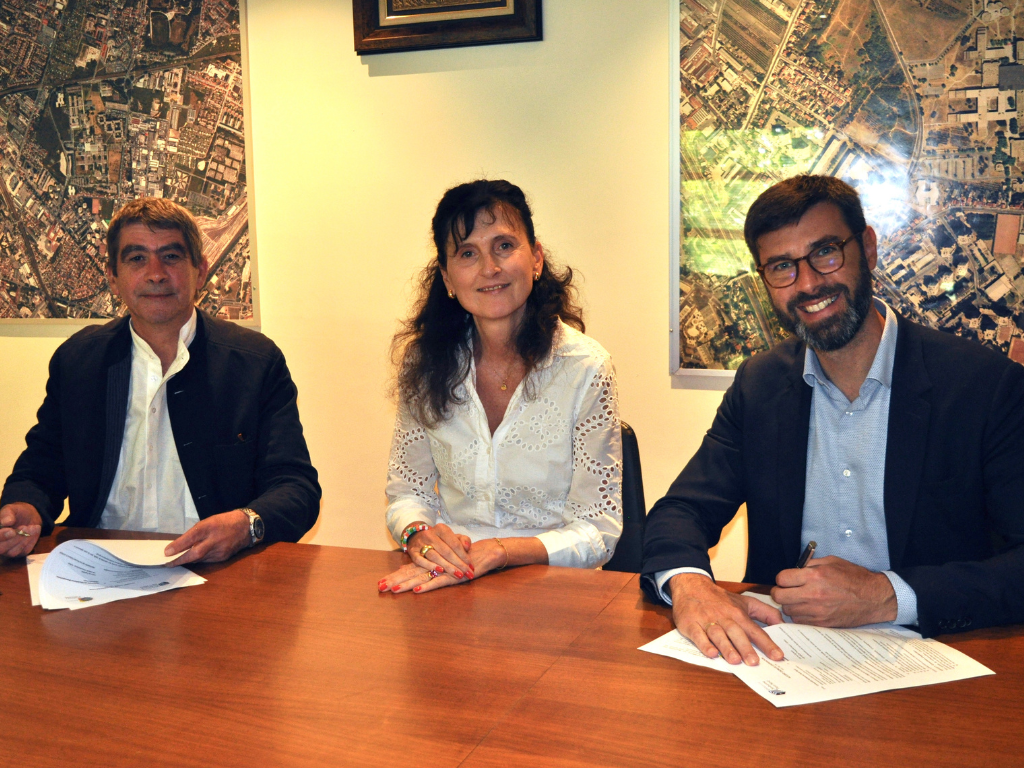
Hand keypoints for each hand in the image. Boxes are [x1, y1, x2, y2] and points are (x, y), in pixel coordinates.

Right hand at [0, 503, 42, 558]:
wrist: (29, 516)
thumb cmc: (17, 512)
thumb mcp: (11, 509)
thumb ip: (7, 514)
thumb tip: (6, 522)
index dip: (2, 536)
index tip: (12, 531)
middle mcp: (0, 543)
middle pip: (1, 549)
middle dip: (14, 539)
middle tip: (24, 527)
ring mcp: (9, 549)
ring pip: (13, 552)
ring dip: (23, 540)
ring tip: (31, 527)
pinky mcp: (20, 552)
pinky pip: (24, 551)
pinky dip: (31, 540)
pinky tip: (35, 530)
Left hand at [164, 510, 251, 565]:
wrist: (246, 527)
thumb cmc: (224, 522)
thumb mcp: (208, 522)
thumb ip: (195, 533)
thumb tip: (179, 545)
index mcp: (209, 526)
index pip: (191, 537)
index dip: (178, 546)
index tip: (166, 553)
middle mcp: (215, 539)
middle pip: (195, 553)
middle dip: (180, 560)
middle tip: (168, 564)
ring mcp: (220, 550)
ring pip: (200, 559)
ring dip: (188, 560)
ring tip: (178, 561)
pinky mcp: (223, 558)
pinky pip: (207, 560)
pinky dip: (199, 560)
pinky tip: (194, 559)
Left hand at [378, 561, 466, 593]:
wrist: (485, 552)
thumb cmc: (465, 556)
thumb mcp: (445, 559)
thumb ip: (428, 564)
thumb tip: (405, 568)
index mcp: (430, 561)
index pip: (409, 568)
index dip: (395, 575)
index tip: (381, 582)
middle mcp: (434, 564)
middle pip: (411, 573)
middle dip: (395, 580)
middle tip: (380, 587)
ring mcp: (443, 570)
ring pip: (421, 577)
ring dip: (407, 584)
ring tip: (394, 590)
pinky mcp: (454, 576)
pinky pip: (438, 582)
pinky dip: (427, 586)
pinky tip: (416, 590)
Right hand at [406, 523, 474, 579]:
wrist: (417, 537)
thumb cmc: (440, 540)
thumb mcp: (453, 536)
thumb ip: (463, 540)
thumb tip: (467, 547)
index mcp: (441, 529)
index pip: (455, 543)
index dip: (464, 556)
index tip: (472, 566)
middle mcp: (430, 534)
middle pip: (446, 551)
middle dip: (458, 564)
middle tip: (468, 574)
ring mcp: (420, 543)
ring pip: (435, 556)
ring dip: (447, 567)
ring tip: (458, 574)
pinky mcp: (412, 552)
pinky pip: (421, 560)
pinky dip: (430, 566)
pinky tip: (440, 571)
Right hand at [669, 573, 784, 665]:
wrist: (691, 585)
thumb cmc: (721, 599)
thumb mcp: (745, 601)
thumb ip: (765, 612)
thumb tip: (783, 623)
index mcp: (738, 613)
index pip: (755, 630)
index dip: (767, 643)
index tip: (778, 656)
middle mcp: (724, 617)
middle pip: (736, 632)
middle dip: (745, 647)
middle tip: (754, 662)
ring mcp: (706, 620)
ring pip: (717, 634)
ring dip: (726, 647)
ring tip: (734, 661)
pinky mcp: (691, 624)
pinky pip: (697, 635)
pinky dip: (704, 644)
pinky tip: (711, 653)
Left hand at [772, 556, 897, 626]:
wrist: (874, 598)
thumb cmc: (854, 577)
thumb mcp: (831, 562)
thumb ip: (810, 564)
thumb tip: (794, 570)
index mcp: (814, 576)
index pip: (782, 579)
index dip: (783, 578)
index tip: (787, 579)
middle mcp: (813, 594)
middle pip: (780, 596)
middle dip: (781, 592)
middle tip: (788, 590)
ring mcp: (817, 611)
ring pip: (788, 610)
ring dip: (790, 604)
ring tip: (800, 599)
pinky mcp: (822, 623)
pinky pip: (799, 621)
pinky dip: (800, 615)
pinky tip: (808, 609)